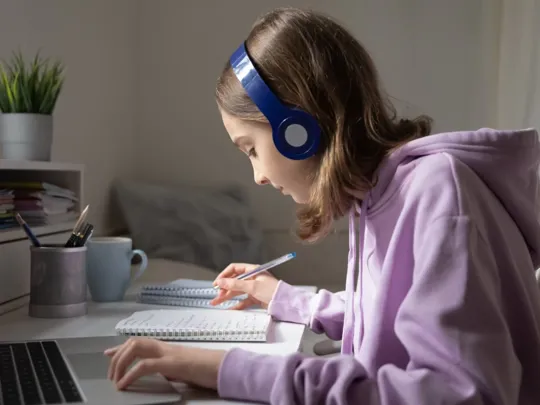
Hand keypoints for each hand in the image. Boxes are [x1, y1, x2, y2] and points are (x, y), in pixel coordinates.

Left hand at [104, 337, 225, 390]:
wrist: (222, 367)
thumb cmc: (205, 370)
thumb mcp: (181, 369)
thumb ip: (167, 368)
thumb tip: (157, 373)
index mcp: (167, 348)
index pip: (140, 342)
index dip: (121, 347)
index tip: (108, 353)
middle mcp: (165, 347)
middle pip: (134, 342)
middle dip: (118, 357)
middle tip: (111, 375)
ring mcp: (168, 353)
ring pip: (136, 348)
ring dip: (121, 363)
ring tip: (116, 380)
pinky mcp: (171, 363)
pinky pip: (144, 366)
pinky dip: (130, 375)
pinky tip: (124, 385)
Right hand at [210, 262, 279, 309]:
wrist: (285, 303)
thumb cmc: (273, 290)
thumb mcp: (252, 286)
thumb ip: (235, 284)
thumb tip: (221, 282)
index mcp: (253, 270)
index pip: (235, 269)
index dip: (225, 275)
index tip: (217, 283)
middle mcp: (252, 278)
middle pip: (234, 281)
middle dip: (224, 288)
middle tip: (216, 295)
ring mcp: (253, 288)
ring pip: (237, 291)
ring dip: (227, 296)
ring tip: (217, 302)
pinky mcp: (255, 297)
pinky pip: (243, 300)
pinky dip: (236, 304)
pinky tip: (230, 308)